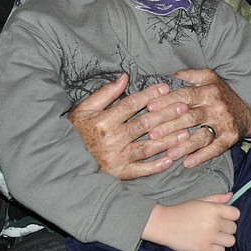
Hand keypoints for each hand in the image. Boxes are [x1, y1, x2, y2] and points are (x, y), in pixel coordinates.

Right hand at [68, 73, 191, 179]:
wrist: (64, 159)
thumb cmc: (76, 130)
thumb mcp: (85, 108)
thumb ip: (106, 93)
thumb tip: (125, 77)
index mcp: (103, 122)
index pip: (131, 105)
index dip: (150, 95)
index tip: (165, 88)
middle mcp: (112, 140)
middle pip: (144, 124)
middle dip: (166, 115)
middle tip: (184, 107)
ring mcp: (117, 158)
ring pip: (148, 147)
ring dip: (168, 140)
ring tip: (186, 132)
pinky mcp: (120, 173)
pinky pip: (141, 170)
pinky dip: (156, 166)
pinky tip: (171, 159)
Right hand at [142, 193, 238, 250]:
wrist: (163, 224)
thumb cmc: (181, 211)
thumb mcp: (199, 201)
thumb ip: (217, 198)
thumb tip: (231, 195)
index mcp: (214, 209)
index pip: (236, 214)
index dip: (230, 216)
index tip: (223, 217)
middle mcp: (214, 223)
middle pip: (234, 228)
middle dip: (226, 228)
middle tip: (215, 227)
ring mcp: (209, 237)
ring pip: (231, 241)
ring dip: (224, 239)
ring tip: (213, 236)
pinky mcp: (203, 249)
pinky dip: (216, 248)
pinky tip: (208, 243)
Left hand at [146, 69, 250, 167]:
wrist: (249, 109)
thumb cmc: (222, 93)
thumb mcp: (209, 78)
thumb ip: (190, 75)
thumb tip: (170, 75)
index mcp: (208, 90)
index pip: (184, 95)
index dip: (166, 101)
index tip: (149, 107)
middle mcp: (216, 106)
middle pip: (189, 116)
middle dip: (169, 125)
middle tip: (150, 133)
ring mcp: (224, 122)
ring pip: (201, 135)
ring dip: (184, 145)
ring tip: (168, 153)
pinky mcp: (231, 137)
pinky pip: (215, 149)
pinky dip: (201, 157)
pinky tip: (187, 163)